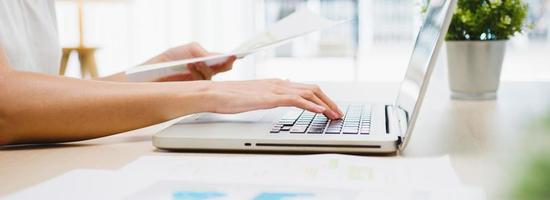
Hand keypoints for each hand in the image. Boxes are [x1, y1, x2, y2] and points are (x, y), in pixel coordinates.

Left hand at [143, 42, 235, 80]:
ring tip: (196, 61)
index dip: (229, 58)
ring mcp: (200, 82)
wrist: (151, 74)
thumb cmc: (167, 61)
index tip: (235, 56)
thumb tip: (210, 57)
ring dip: (205, 67)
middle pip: (222, 69)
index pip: (222, 60)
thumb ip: (200, 51)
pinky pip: (201, 83)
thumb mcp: (186, 50)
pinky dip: (197, 72)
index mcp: (206, 61)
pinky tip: (191, 65)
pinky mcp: (193, 90)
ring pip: (211, 76)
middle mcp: (205, 72)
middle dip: (225, 64)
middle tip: (227, 60)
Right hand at [203, 79, 343, 118]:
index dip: (321, 98)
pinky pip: (296, 101)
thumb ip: (268, 96)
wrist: (215, 94)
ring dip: (325, 104)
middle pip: (312, 89)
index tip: (330, 108)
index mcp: (276, 83)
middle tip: (338, 113)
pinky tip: (319, 111)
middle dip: (329, 101)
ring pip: (308, 93)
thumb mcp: (254, 97)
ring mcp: (275, 89)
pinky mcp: (270, 98)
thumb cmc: (230, 97)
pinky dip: (311, 105)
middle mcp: (279, 83)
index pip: (305, 88)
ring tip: (334, 114)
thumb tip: (279, 98)